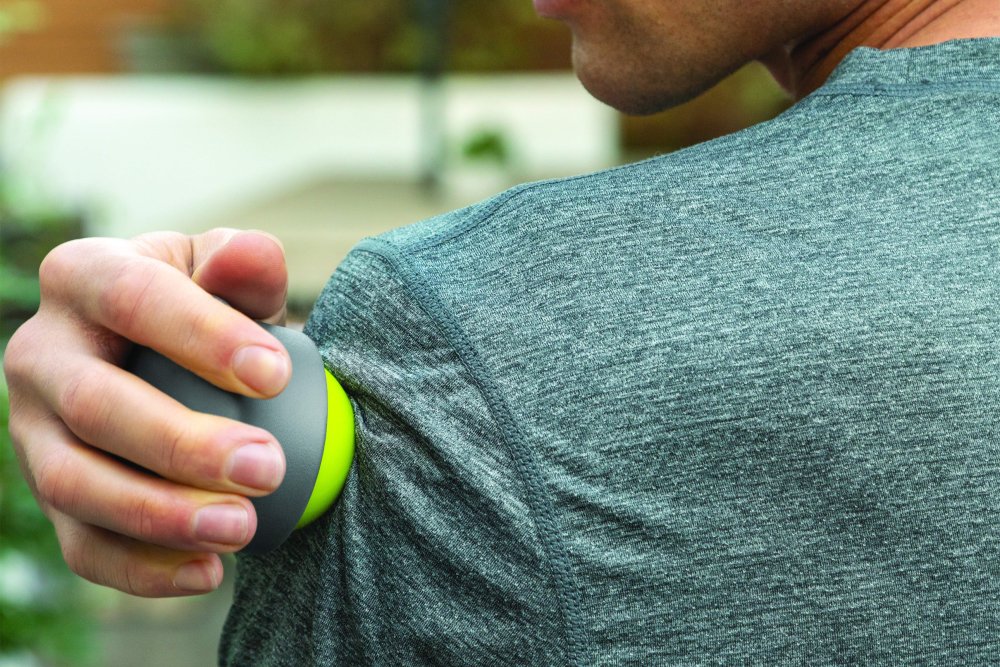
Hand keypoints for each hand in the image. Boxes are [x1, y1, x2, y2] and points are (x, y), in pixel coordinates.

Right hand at [3, 229, 290, 595]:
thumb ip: (243, 264)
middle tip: (268, 468)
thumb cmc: (206, 310)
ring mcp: (33, 431)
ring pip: (76, 484)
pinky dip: (143, 570)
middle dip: (183, 444)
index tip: (275, 375)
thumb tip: (250, 255)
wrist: (168, 361)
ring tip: (242, 530)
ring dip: (160, 516)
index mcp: (83, 277)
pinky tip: (210, 572)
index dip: (200, 336)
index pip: (132, 297)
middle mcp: (40, 353)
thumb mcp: (227, 276)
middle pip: (95, 405)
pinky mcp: (49, 495)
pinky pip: (82, 544)